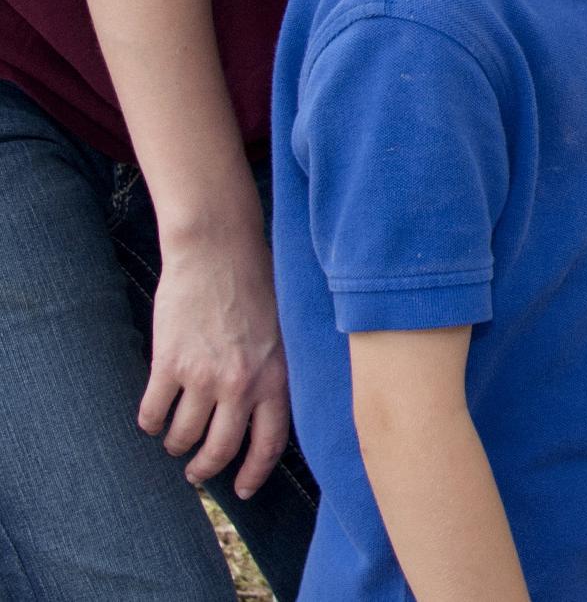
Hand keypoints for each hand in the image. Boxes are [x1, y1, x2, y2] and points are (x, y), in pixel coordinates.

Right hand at [139, 229, 291, 498]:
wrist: (219, 250)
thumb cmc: (255, 285)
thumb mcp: (283, 333)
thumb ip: (276, 372)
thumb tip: (269, 412)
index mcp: (277, 376)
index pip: (270, 443)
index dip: (255, 472)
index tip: (244, 489)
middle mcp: (242, 384)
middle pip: (221, 449)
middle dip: (206, 469)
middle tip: (197, 474)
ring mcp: (204, 376)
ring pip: (183, 436)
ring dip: (176, 445)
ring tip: (174, 441)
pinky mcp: (169, 364)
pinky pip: (153, 412)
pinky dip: (150, 422)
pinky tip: (152, 419)